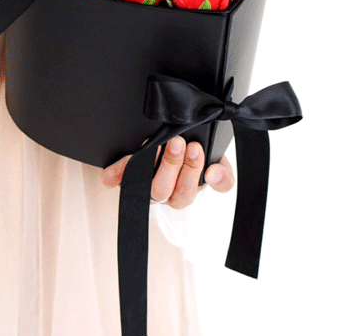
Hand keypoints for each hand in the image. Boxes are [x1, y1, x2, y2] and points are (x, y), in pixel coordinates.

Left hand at [101, 136, 234, 208]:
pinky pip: (114, 179)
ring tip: (159, 144)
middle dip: (174, 165)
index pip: (188, 192)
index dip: (193, 172)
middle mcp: (161, 193)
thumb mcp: (214, 163)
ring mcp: (140, 186)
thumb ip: (222, 175)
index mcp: (182, 193)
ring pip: (145, 187)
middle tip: (179, 142)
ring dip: (153, 165)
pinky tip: (124, 162)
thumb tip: (214, 174)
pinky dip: (116, 172)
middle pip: (165, 190)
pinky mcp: (120, 177)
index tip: (197, 148)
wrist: (170, 143)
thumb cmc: (191, 155)